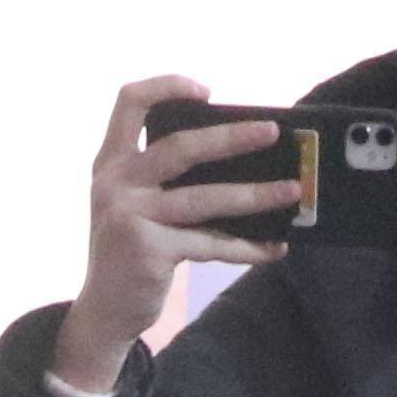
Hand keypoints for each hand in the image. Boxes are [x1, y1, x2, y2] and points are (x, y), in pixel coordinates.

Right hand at [53, 74, 298, 392]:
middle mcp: (115, 183)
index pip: (129, 102)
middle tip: (272, 133)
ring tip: (292, 191)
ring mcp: (129, 216)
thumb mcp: (133, 203)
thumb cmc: (131, 249)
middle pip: (180, 147)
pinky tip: (274, 247)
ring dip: (255, 195)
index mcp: (110, 162)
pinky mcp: (149, 251)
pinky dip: (247, 247)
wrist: (104, 310)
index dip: (167, 86)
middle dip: (232, 138)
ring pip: (205, 198)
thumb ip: (165, 178)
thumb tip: (242, 159)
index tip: (206, 91)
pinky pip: (210, 243)